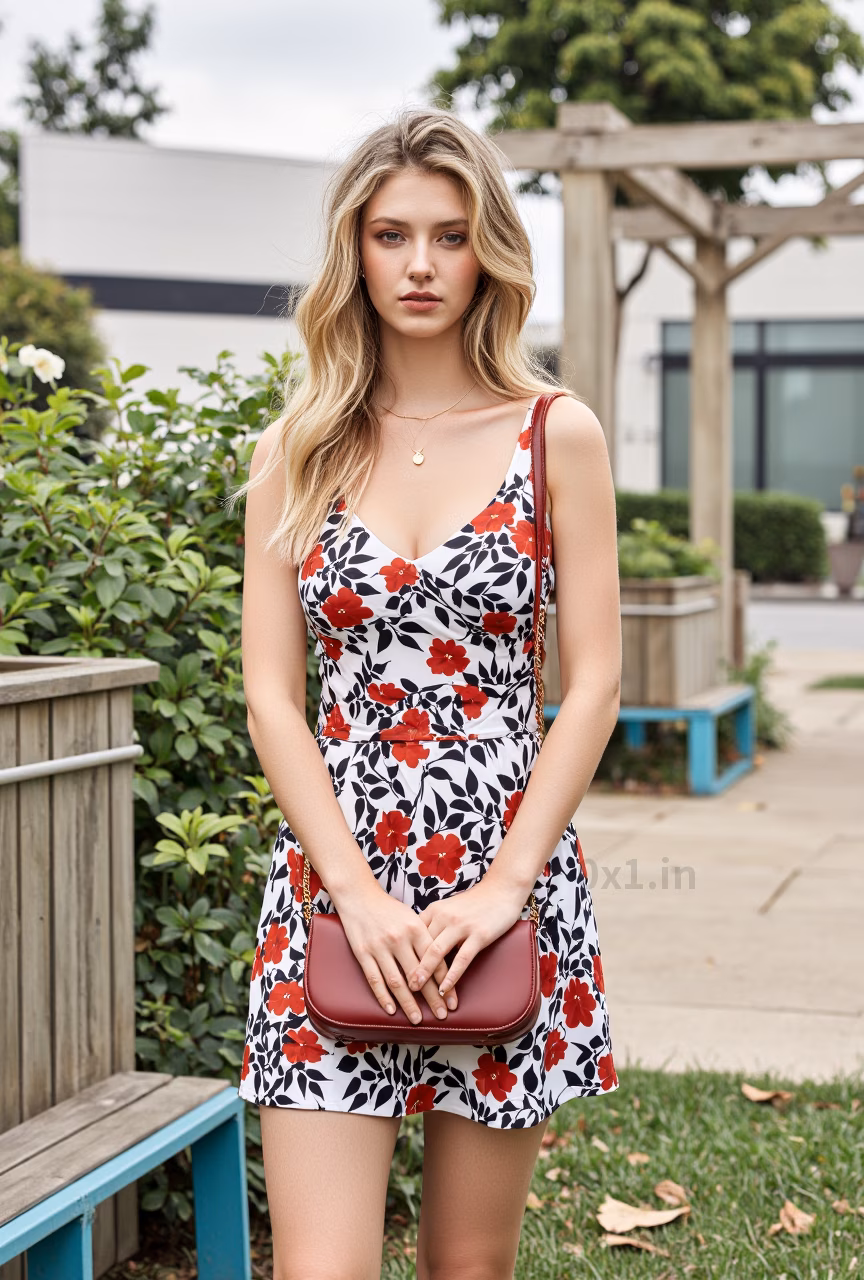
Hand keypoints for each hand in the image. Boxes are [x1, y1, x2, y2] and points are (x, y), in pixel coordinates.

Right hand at [332, 882, 459, 1024]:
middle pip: (419, 975)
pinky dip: (383, 997)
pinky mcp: (363, 953)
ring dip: (409, 1004)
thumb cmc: (389, 909)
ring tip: (418, 1019)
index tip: (452, 1000)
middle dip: (432, 998)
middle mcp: (399, 938)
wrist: (359, 895)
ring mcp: (380, 947)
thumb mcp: (412, 918)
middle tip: (442, 1016)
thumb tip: (442, 965)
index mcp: (415, 928)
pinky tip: (391, 1010)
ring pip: (397, 982)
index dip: (446, 983)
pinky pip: (375, 979)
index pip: (435, 961)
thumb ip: (425, 939)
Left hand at [407, 875, 527, 996]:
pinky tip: (444, 989)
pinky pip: (462, 959)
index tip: (392, 969)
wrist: (501, 889)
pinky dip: (451, 976)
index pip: (412, 936)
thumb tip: (414, 945)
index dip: (402, 954)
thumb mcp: (448, 908)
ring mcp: (461, 925)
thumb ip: (433, 924)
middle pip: (420, 946)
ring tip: (416, 991)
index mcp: (433, 910)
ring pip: (437, 953)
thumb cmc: (474, 902)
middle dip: (409, 968)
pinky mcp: (478, 935)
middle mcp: (444, 916)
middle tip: (400, 986)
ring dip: (425, 974)